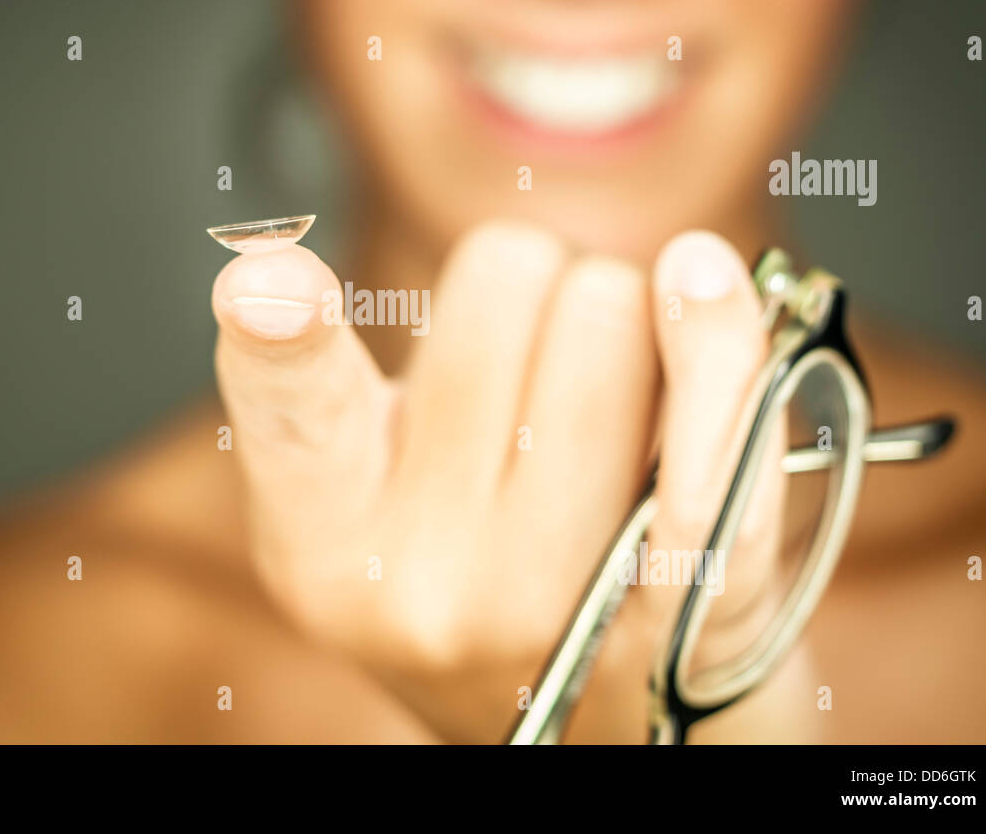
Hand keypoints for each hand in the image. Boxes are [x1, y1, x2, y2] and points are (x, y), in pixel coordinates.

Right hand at [212, 223, 811, 741]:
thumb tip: (276, 265)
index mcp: (323, 538)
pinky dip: (721, 335)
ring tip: (597, 409)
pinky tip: (705, 283)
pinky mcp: (688, 597)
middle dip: (532, 289)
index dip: (279, 334)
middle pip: (507, 280)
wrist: (581, 720)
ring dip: (620, 319)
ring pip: (608, 310)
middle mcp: (426, 577)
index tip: (263, 284)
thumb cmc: (470, 569)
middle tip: (530, 373)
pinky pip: (715, 417)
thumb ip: (334, 379)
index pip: (293, 408)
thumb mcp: (366, 493)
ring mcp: (558, 593)